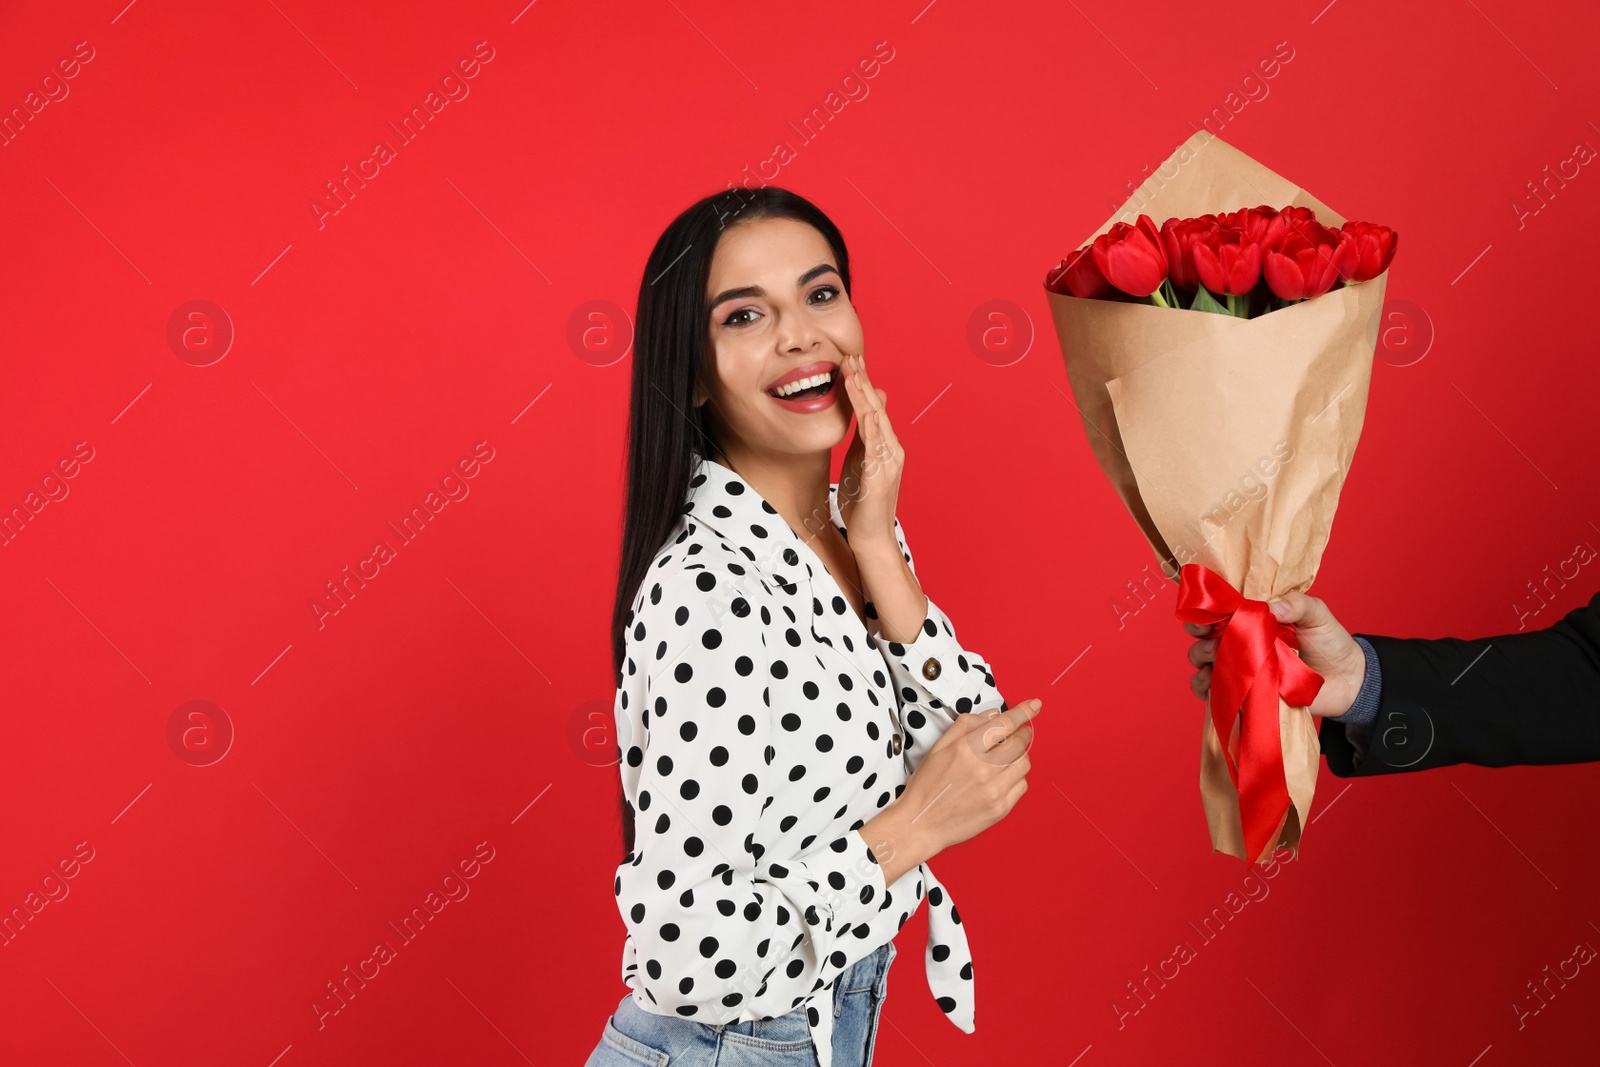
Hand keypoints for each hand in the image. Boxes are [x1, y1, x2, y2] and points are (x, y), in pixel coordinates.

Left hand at [837, 351, 902, 553]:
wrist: (871, 536)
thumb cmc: (862, 501)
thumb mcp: (859, 461)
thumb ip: (863, 436)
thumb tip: (867, 409)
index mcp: (884, 444)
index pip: (872, 406)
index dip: (862, 382)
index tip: (850, 359)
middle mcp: (891, 449)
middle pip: (876, 408)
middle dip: (863, 381)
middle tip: (851, 356)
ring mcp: (888, 463)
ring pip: (877, 423)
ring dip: (865, 398)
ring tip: (854, 376)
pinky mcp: (881, 479)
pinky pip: (877, 450)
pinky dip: (873, 431)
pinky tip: (867, 414)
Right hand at [858, 699, 1042, 884]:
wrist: (921, 823)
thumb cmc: (927, 785)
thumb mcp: (938, 748)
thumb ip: (965, 726)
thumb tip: (992, 715)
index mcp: (966, 749)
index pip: (1004, 724)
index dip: (1023, 712)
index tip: (1035, 705)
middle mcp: (983, 769)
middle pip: (1019, 742)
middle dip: (1022, 734)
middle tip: (1015, 735)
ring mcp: (994, 790)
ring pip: (1024, 763)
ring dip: (1019, 756)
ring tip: (1003, 759)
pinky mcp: (1000, 809)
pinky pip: (1022, 786)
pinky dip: (1016, 778)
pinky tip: (1000, 779)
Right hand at [1184, 592, 1364, 718]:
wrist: (1348, 682)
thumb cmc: (1330, 642)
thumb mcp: (1317, 614)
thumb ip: (1297, 604)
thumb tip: (1269, 606)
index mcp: (1252, 618)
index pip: (1219, 608)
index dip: (1206, 608)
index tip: (1207, 612)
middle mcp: (1240, 642)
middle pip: (1203, 634)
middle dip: (1198, 632)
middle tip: (1210, 636)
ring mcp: (1240, 668)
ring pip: (1202, 661)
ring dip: (1201, 658)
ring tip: (1216, 657)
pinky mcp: (1243, 694)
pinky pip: (1213, 693)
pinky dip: (1205, 688)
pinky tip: (1212, 683)